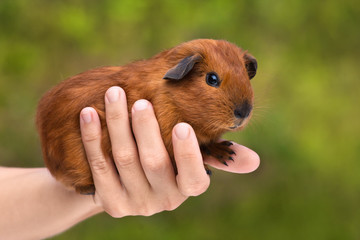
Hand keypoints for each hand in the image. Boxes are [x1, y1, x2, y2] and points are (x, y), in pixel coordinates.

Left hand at [80, 86, 259, 216]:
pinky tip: (89, 112)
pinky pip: (99, 167)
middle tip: (140, 100)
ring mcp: (135, 203)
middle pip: (152, 162)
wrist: (127, 184)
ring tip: (114, 93)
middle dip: (145, 129)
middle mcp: (164, 199)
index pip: (194, 177)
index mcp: (188, 188)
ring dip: (117, 125)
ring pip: (123, 160)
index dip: (189, 154)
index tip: (182, 126)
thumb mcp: (191, 161)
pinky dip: (92, 138)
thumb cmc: (168, 162)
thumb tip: (255, 161)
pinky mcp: (110, 202)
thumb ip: (216, 156)